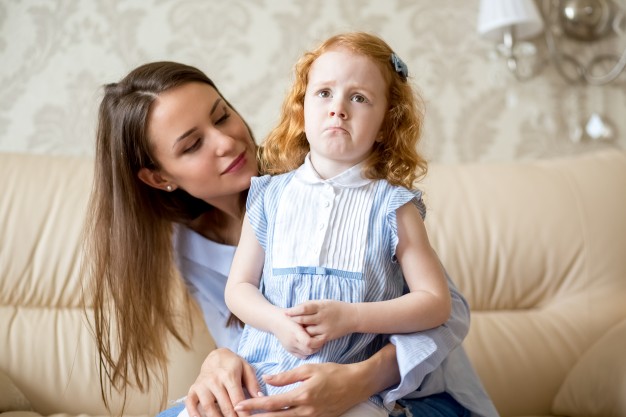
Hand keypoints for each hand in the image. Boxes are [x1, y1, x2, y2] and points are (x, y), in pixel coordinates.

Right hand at [184, 348, 260, 416]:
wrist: (215, 357)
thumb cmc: (233, 365)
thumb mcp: (246, 369)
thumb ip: (253, 384)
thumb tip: (260, 397)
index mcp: (229, 375)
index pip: (237, 399)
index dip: (243, 413)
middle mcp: (214, 380)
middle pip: (224, 406)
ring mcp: (202, 385)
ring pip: (208, 408)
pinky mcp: (192, 390)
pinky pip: (191, 404)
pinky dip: (195, 415)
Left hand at [234, 362, 367, 416]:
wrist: (357, 384)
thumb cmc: (333, 372)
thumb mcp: (309, 369)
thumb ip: (286, 376)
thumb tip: (266, 379)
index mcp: (301, 395)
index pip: (272, 403)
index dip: (253, 405)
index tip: (239, 405)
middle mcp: (305, 411)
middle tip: (239, 415)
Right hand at [272, 312, 323, 358]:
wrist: (275, 320)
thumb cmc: (290, 315)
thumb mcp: (301, 316)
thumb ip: (310, 323)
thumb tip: (322, 329)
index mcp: (295, 331)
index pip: (309, 343)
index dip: (318, 341)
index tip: (323, 336)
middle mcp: (292, 341)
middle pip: (309, 350)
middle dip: (318, 346)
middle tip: (322, 339)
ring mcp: (289, 347)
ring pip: (306, 354)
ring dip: (313, 349)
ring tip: (317, 341)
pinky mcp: (289, 350)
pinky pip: (301, 355)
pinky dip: (307, 352)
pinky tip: (310, 345)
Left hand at [286, 300, 354, 343]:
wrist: (352, 317)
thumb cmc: (336, 308)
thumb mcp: (324, 302)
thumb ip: (311, 305)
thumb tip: (296, 308)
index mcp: (320, 306)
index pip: (303, 308)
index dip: (293, 311)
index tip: (286, 312)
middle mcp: (322, 317)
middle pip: (303, 320)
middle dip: (294, 321)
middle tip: (287, 322)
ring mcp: (325, 327)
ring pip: (307, 331)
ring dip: (300, 331)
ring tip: (294, 330)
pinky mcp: (327, 336)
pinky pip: (314, 339)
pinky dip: (308, 338)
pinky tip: (304, 337)